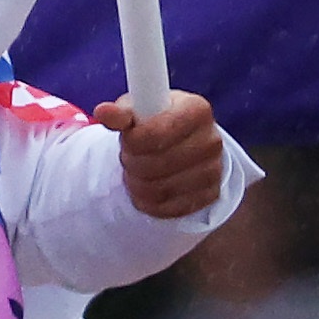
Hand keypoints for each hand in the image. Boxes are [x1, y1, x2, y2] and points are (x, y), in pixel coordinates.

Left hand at [101, 90, 226, 220]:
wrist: (183, 140)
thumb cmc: (156, 120)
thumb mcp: (138, 109)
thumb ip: (121, 113)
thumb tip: (103, 112)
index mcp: (197, 110)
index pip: (156, 134)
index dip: (133, 141)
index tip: (126, 139)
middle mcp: (212, 140)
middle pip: (157, 164)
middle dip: (132, 162)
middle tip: (126, 156)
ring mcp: (214, 170)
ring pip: (161, 189)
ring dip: (136, 183)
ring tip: (134, 170)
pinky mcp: (210, 195)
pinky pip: (170, 208)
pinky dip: (149, 202)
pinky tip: (144, 188)